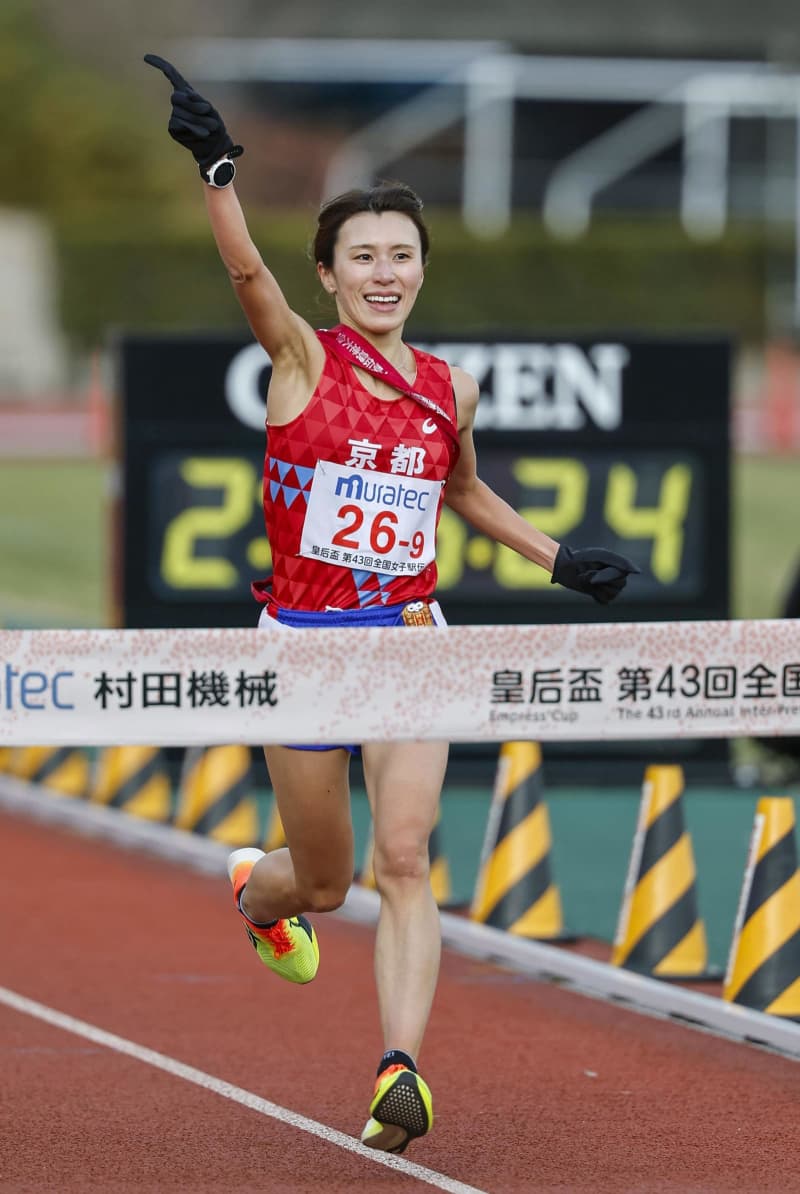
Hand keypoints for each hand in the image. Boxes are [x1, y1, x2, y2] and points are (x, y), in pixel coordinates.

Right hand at [144, 53, 242, 172]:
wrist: (214, 145)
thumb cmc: (213, 125)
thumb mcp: (209, 110)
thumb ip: (197, 102)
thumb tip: (185, 98)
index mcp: (186, 92)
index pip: (171, 74)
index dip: (159, 64)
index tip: (145, 58)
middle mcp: (178, 102)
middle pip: (177, 97)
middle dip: (193, 106)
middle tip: (207, 113)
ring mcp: (174, 115)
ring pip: (179, 112)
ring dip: (197, 120)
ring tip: (209, 127)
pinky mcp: (173, 128)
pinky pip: (179, 124)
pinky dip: (193, 128)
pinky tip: (201, 134)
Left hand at [551, 544, 639, 604]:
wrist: (567, 567)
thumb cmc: (584, 558)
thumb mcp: (603, 556)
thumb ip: (622, 563)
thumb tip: (638, 572)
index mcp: (620, 567)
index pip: (623, 575)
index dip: (607, 575)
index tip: (592, 571)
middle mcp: (617, 578)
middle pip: (620, 585)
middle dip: (601, 580)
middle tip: (588, 574)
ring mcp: (610, 589)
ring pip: (613, 593)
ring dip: (597, 587)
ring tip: (588, 579)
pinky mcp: (602, 597)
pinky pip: (605, 600)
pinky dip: (595, 594)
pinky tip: (589, 588)